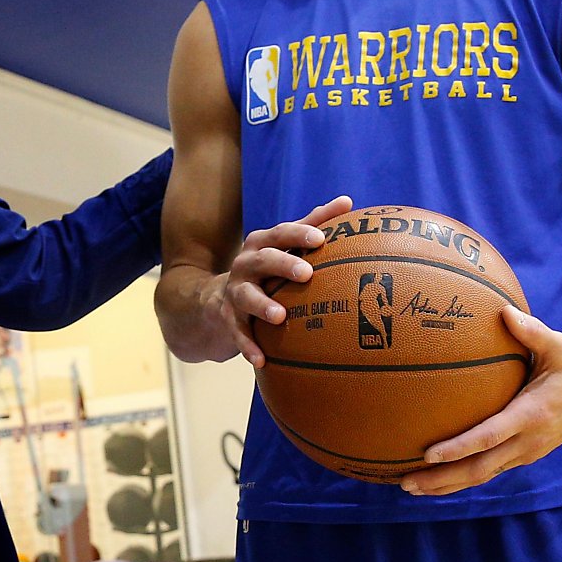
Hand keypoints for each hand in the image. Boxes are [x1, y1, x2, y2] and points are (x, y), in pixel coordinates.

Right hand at [205, 196, 352, 366]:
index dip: (299, 234)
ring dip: (262, 306)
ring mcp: (235, 292)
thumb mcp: (282, 246)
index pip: (281, 234)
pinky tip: (261, 360)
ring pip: (247, 297)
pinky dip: (248, 346)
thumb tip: (347, 201)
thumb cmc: (265, 269)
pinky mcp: (228, 320)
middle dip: (283, 264)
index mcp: (262, 244)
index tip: (320, 238)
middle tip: (306, 273)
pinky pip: (238, 333)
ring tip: (280, 316)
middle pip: (263, 260)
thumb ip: (313, 224)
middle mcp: (245, 265)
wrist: (213, 301)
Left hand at [401, 306, 561, 495]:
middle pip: (479, 469)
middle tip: (405, 482)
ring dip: (446, 485)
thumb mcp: (559, 345)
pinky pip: (489, 472)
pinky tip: (436, 480)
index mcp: (532, 414)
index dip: (458, 448)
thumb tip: (502, 310)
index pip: (489, 436)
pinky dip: (461, 478)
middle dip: (441, 478)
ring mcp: (527, 453)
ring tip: (410, 486)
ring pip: (482, 476)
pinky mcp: (524, 456)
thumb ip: (531, 330)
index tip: (428, 454)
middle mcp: (529, 441)